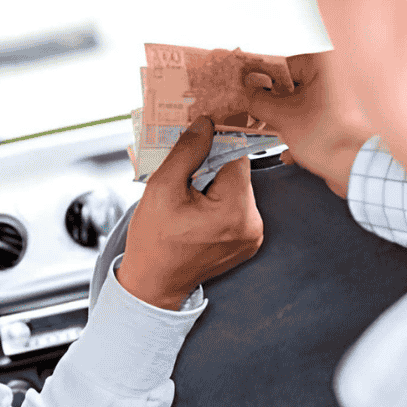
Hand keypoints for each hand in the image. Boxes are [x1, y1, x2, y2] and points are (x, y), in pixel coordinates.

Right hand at [117, 116, 263, 309]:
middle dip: (210, 166)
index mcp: (234, 211)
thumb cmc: (153, 240)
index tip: (197, 136)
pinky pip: (236, 206)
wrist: (154, 283)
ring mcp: (253, 235)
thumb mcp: (161, 189)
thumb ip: (186, 152)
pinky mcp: (248, 241)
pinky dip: (218, 201)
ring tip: (187, 195)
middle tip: (183, 172)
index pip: (235, 156)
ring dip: (214, 183)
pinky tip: (195, 209)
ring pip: (236, 188)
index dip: (215, 142)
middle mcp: (252, 224)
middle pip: (237, 173)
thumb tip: (205, 123)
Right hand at [247, 51, 375, 197]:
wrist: (361, 170)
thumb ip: (259, 100)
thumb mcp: (282, 117)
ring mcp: (348, 96)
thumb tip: (248, 92)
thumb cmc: (333, 139)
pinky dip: (307, 131)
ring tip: (277, 135)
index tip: (248, 91)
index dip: (262, 81)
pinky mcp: (351, 117)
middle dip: (276, 105)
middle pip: (295, 85)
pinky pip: (321, 117)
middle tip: (258, 115)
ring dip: (289, 121)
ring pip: (307, 103)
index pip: (283, 64)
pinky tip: (294, 151)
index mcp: (327, 64)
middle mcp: (341, 74)